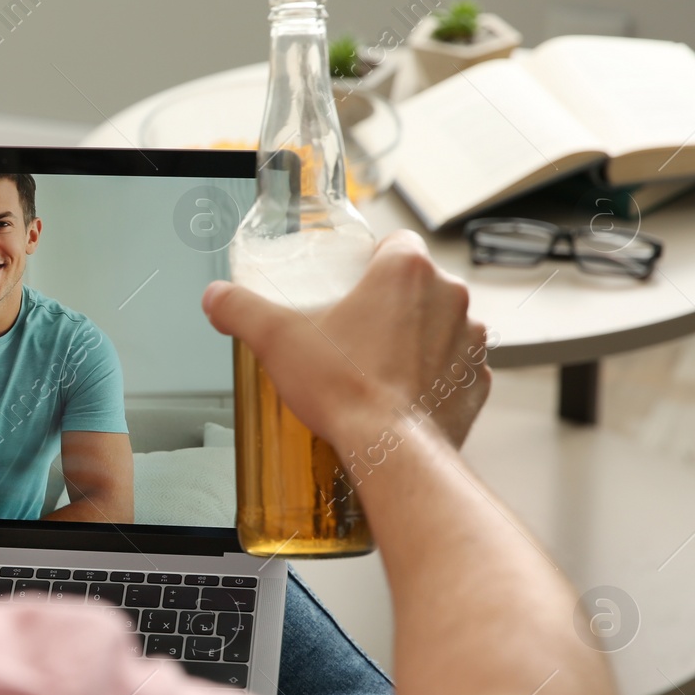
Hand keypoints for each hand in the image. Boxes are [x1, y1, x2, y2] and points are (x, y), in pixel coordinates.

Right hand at [202, 230, 490, 453]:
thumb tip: (217, 298)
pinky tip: (401, 393)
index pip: (396, 241)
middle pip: (417, 284)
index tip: (350, 283)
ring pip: (439, 324)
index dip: (371, 260)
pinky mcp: (477, 382)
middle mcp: (449, 297)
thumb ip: (240, 309)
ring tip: (376, 365)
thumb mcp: (276, 340)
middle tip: (353, 331)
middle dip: (389, 303)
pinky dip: (433, 376)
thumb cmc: (346, 391)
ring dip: (415, 338)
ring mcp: (470, 341)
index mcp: (406, 271)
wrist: (391, 453)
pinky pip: (455, 367)